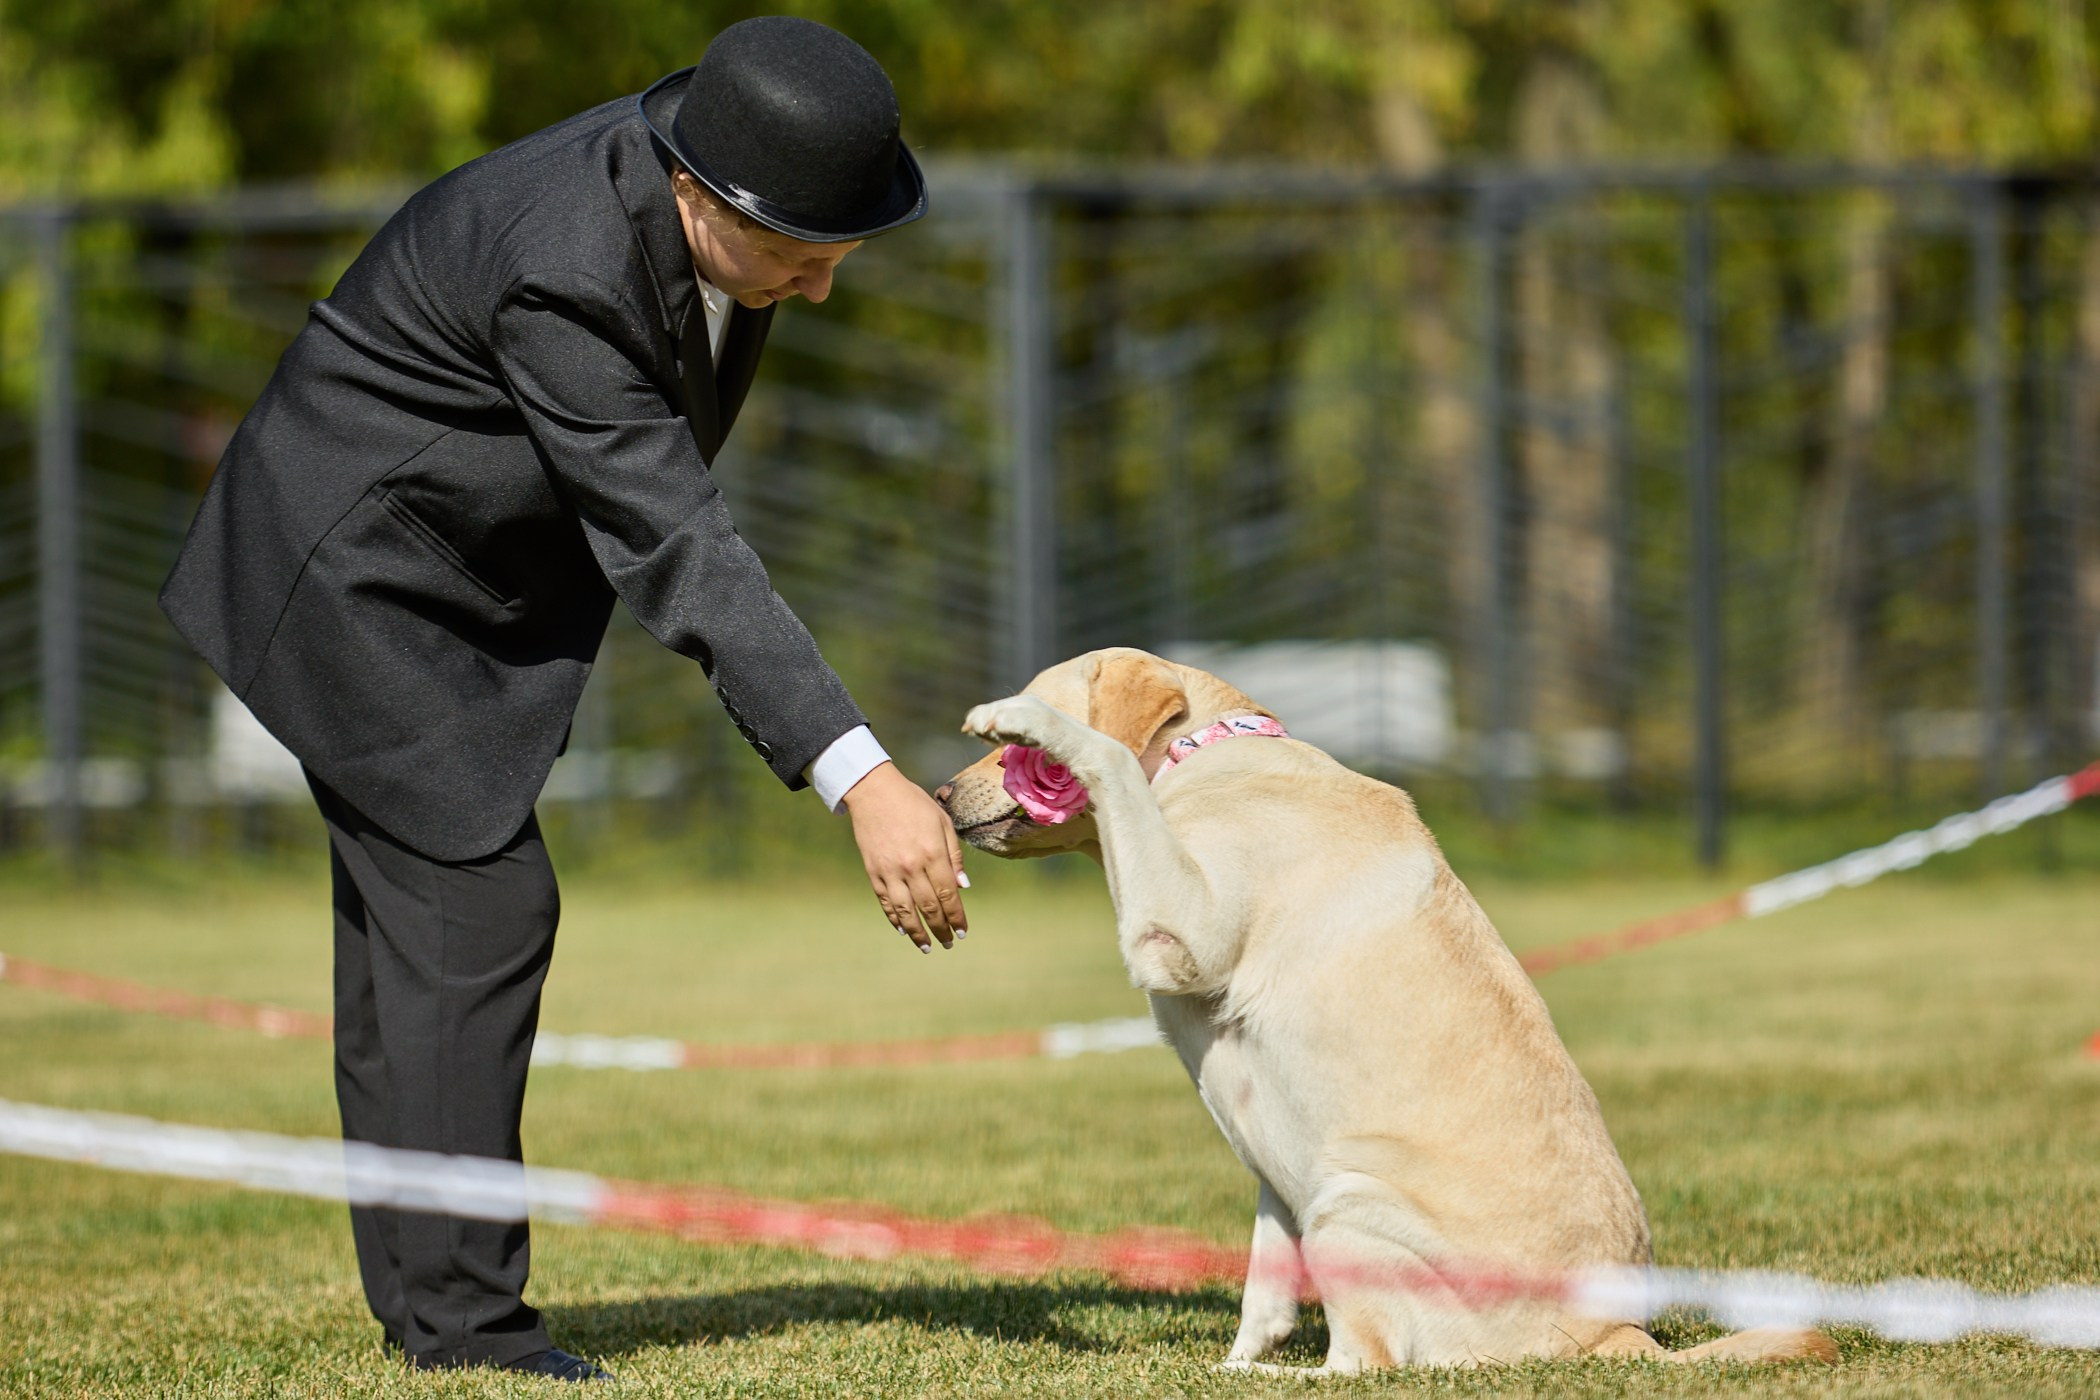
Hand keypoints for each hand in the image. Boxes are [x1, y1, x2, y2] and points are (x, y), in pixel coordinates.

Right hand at [840, 761, 969, 951]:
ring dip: (917, 933)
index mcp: (932, 853)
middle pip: (929, 907)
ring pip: (906, 911)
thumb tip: (963, 886)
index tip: (962, 931)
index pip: (948, 894)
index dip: (956, 916)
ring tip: (927, 947)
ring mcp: (890, 871)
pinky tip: (903, 930)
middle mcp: (911, 866)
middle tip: (949, 942)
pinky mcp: (873, 871)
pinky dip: (894, 918)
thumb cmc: (913, 804)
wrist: (874, 792)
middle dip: (941, 929)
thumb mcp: (942, 822)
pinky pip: (885, 901)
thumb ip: (953, 855)